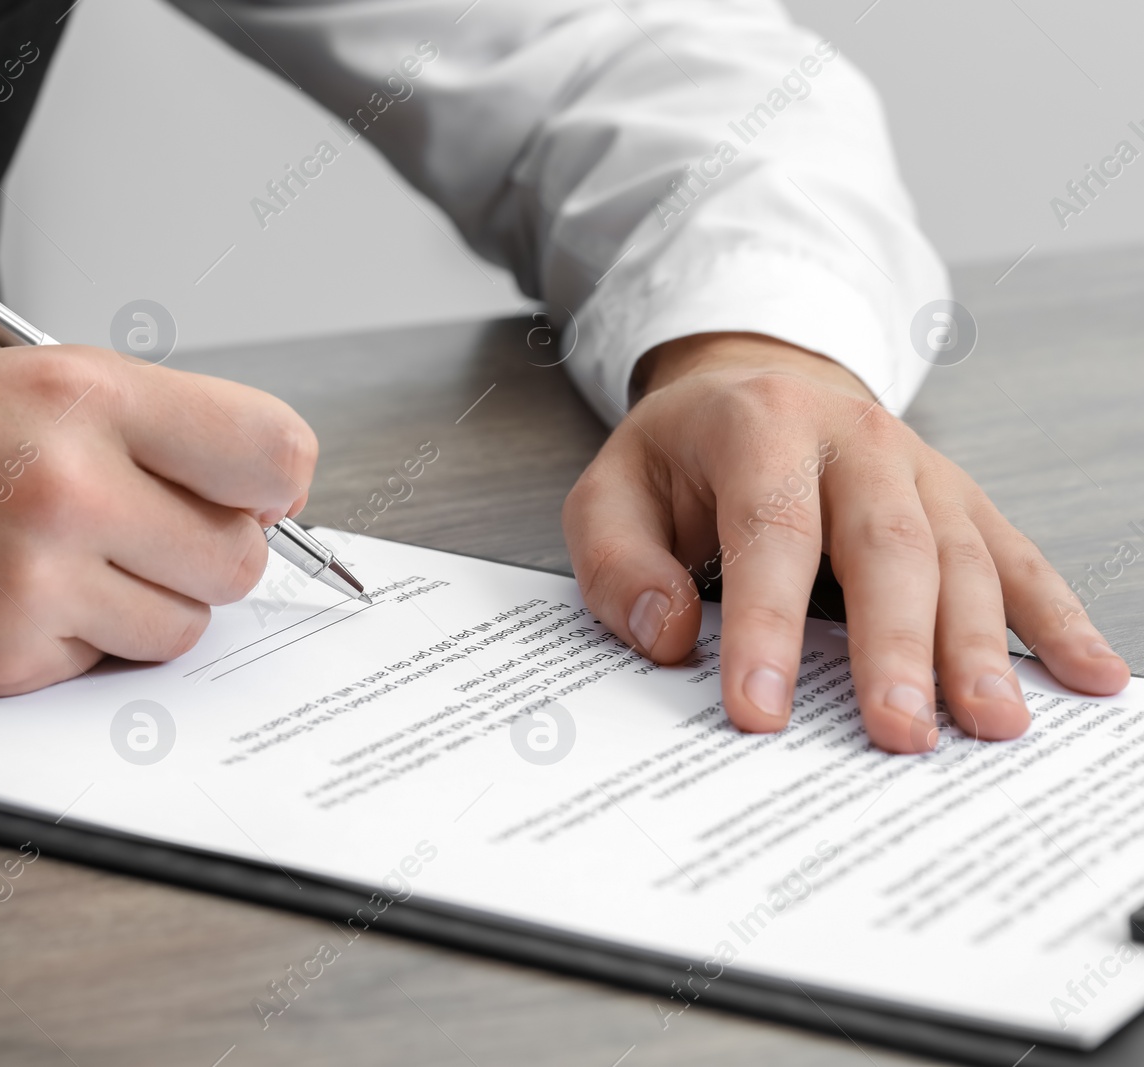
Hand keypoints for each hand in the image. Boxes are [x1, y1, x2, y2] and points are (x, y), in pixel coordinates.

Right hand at [0, 346, 316, 694]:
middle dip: (208, 552)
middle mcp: (71, 484)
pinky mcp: (8, 658)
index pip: (271, 452)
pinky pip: (108, 665)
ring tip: (63, 564)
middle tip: (144, 532)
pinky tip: (9, 601)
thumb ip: (142, 427)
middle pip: (243, 556)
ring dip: (147, 605)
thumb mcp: (13, 383)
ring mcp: (40, 581)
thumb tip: (256, 487)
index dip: (272, 482)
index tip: (251, 491)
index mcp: (81, 394)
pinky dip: (80, 644)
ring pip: (185, 624)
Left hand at [562, 332, 1130, 752]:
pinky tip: (1087, 676)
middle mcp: (854, 439)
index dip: (765, 624)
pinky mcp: (962, 502)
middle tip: (898, 732)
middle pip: (887, 543)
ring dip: (980, 646)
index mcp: (760, 426)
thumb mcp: (609, 492)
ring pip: (962, 556)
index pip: (769, 530)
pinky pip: (1018, 559)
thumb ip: (621, 564)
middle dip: (895, 644)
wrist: (754, 382)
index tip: (759, 710)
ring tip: (990, 725)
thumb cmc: (680, 456)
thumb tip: (670, 638)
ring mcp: (921, 469)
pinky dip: (1057, 619)